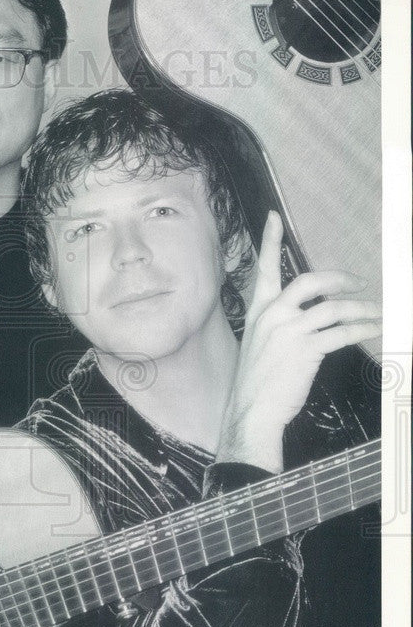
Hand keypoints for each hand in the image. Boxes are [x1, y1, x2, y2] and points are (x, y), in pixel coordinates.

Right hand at [218, 210, 380, 472]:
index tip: (273, 216)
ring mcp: (289, 331)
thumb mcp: (259, 344)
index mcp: (258, 311)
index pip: (263, 269)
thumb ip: (279, 325)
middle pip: (309, 281)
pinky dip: (362, 329)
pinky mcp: (306, 349)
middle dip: (338, 279)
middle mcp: (272, 315)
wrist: (251, 410)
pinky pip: (342, 332)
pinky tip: (373, 330)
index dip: (269, 240)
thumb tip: (309, 317)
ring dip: (361, 309)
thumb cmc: (256, 383)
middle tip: (357, 284)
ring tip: (375, 313)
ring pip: (333, 308)